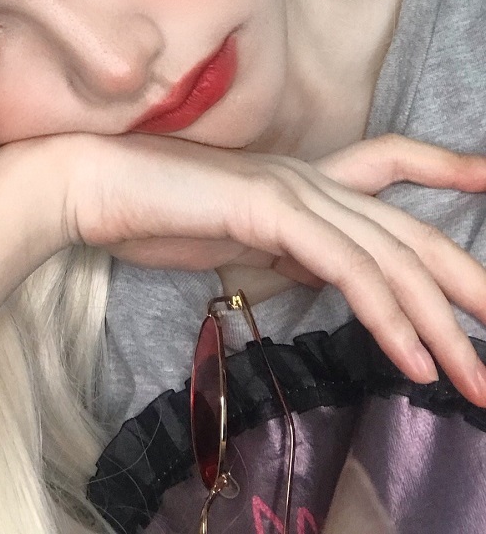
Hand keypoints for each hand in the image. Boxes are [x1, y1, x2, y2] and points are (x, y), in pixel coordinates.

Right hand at [54, 132, 485, 405]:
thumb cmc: (154, 211)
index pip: (391, 160)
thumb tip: (327, 271)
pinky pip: (346, 269)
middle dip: (467, 282)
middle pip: (410, 229)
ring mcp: (292, 190)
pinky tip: (414, 360)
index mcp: (303, 178)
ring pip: (390, 256)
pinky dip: (387, 317)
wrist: (93, 185)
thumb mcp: (236, 232)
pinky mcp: (269, 210)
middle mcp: (310, 177)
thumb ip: (287, 245)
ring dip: (441, 324)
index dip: (446, 165)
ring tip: (475, 379)